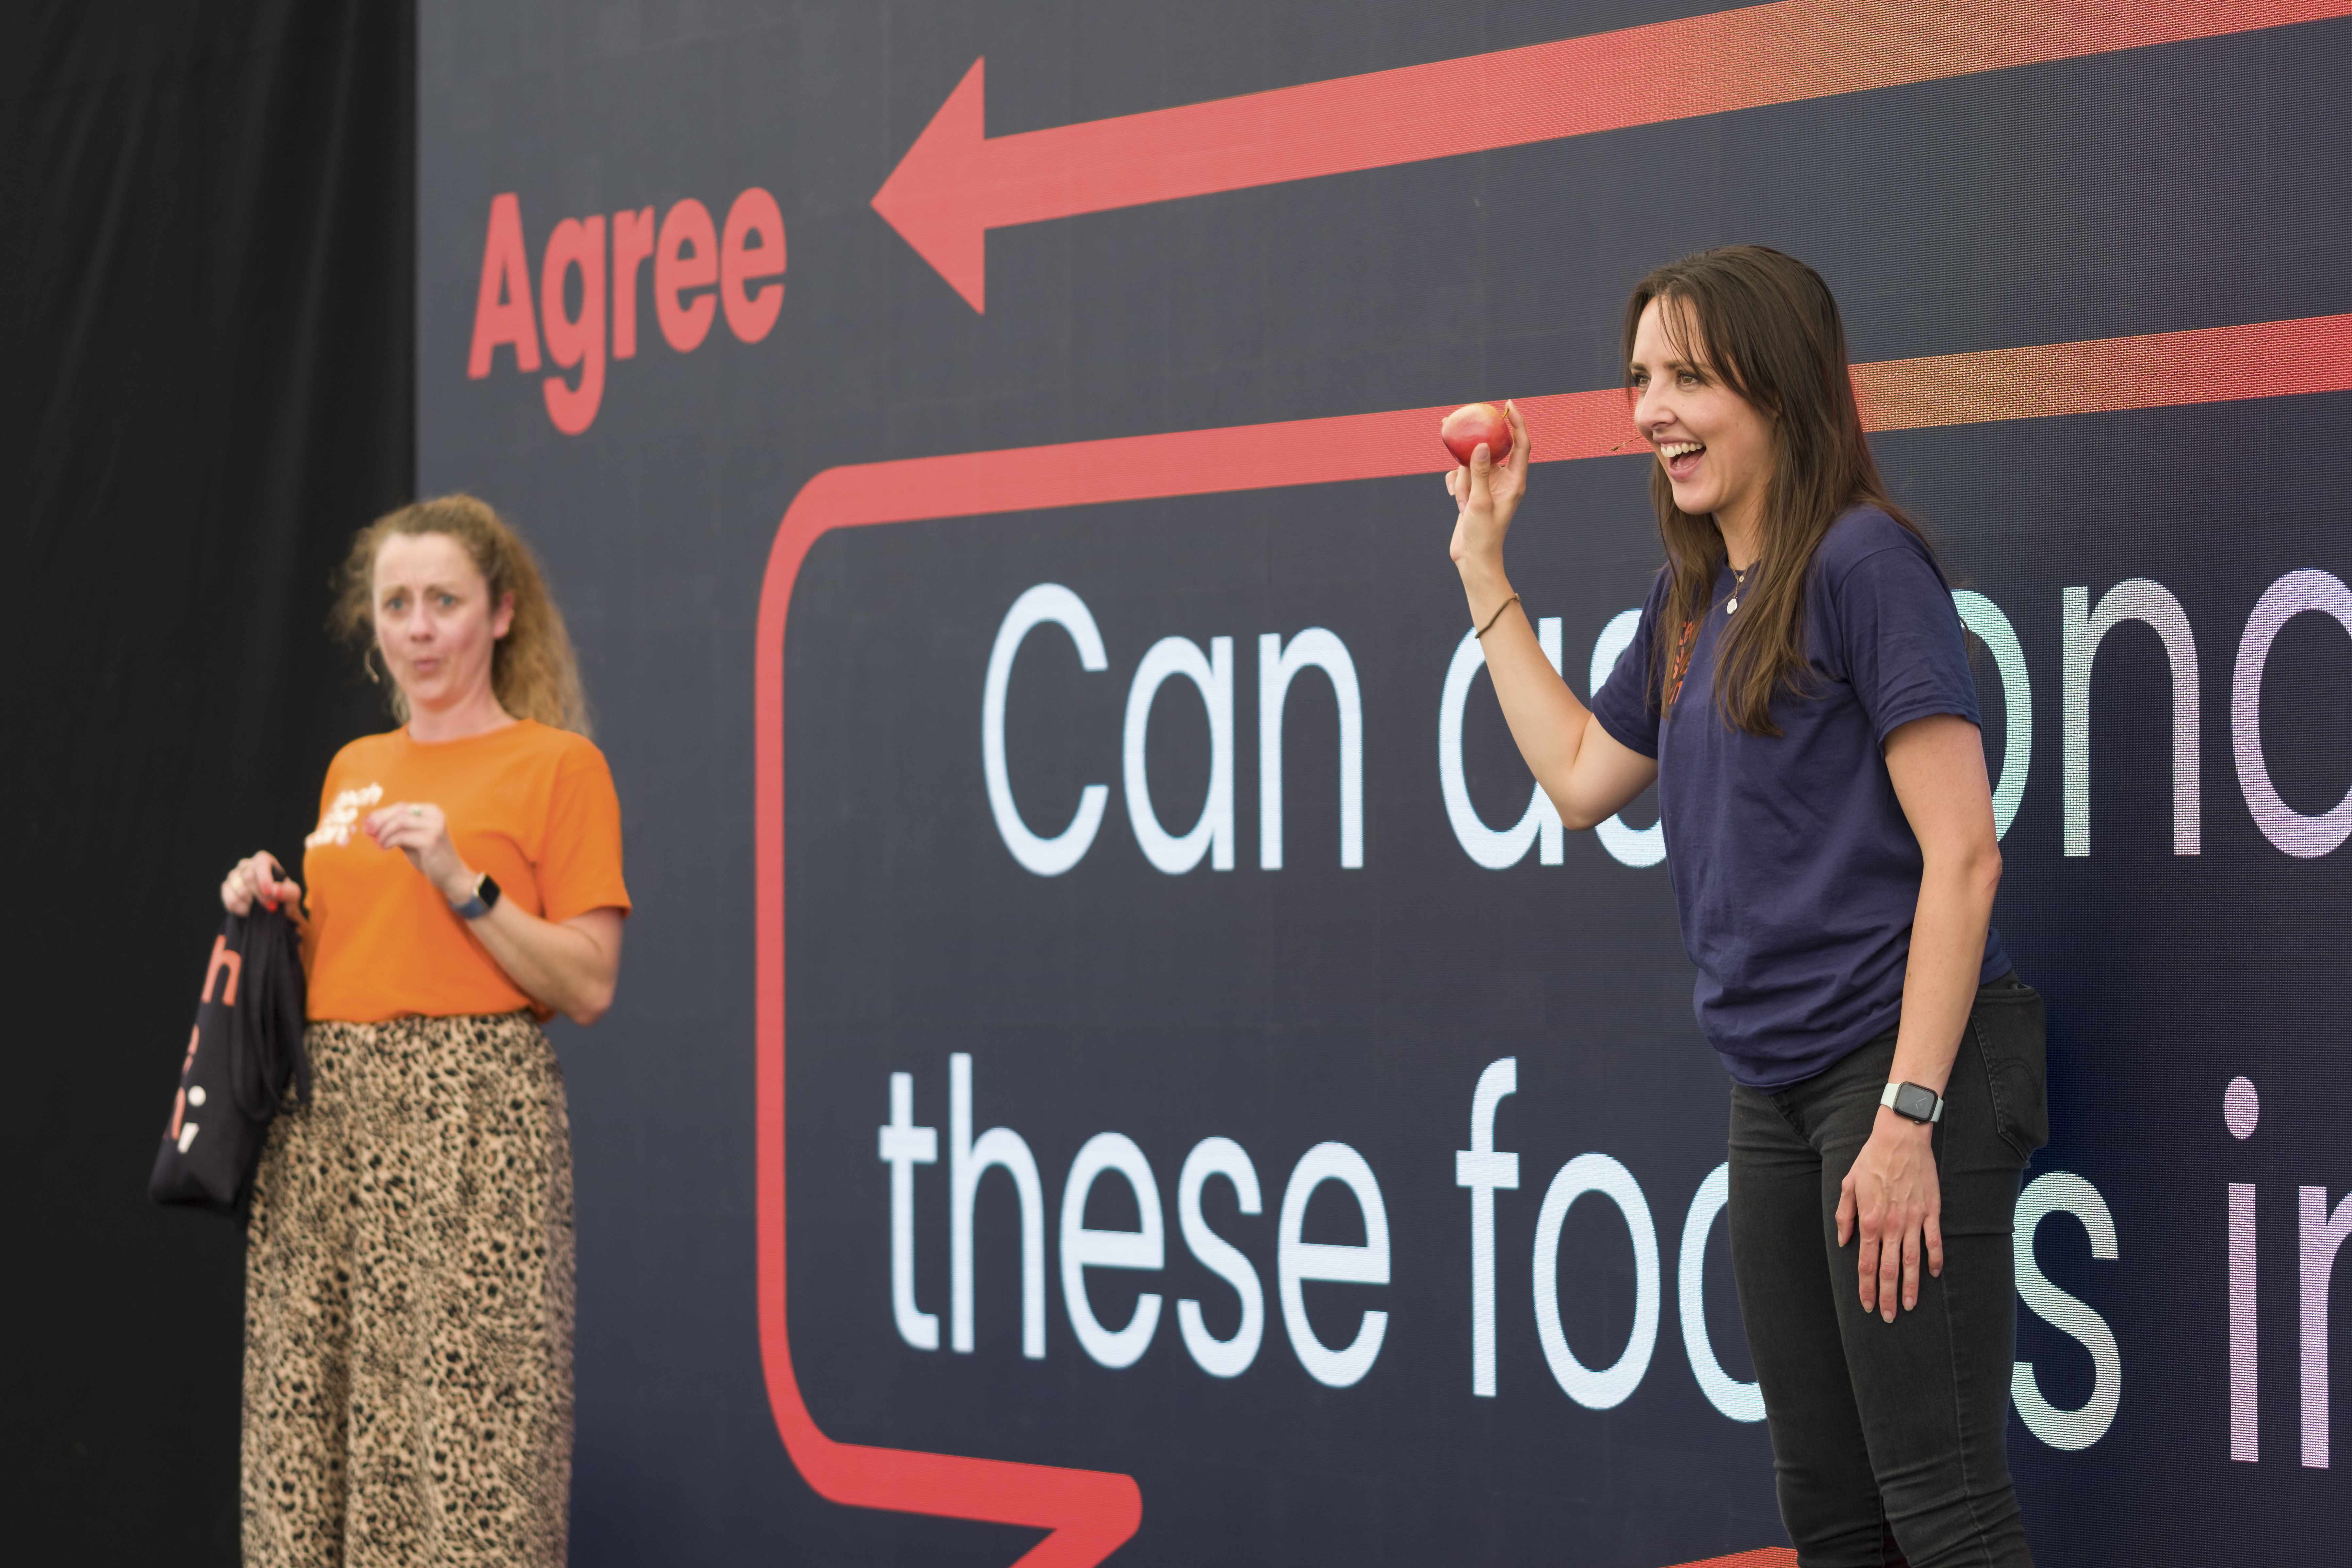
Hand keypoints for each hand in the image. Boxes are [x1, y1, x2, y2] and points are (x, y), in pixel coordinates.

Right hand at [221, 851, 301, 915]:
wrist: (274, 910)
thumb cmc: (285, 897)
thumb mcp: (293, 894)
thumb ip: (288, 891)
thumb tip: (275, 890)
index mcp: (263, 860)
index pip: (261, 864)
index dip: (264, 878)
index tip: (269, 892)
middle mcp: (246, 864)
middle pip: (248, 877)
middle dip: (261, 895)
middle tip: (272, 907)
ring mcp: (234, 876)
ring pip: (238, 890)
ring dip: (252, 904)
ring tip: (261, 908)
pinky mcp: (226, 889)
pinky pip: (230, 900)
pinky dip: (242, 909)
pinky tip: (250, 912)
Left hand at [363, 801, 471, 903]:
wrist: (452, 876)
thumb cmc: (430, 858)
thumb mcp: (412, 840)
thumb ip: (396, 830)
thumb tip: (370, 824)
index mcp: (432, 811)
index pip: (401, 807)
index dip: (381, 814)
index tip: (367, 823)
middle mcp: (435, 815)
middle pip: (399, 811)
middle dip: (380, 820)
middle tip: (368, 831)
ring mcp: (435, 827)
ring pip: (400, 821)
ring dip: (384, 832)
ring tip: (378, 843)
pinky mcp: (431, 840)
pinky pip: (402, 836)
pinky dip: (389, 841)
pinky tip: (385, 848)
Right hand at [1445, 398, 1531, 574]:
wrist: (1473, 559)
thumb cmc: (1483, 534)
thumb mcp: (1480, 502)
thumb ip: (1480, 472)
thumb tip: (1482, 444)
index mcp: (1515, 481)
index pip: (1521, 444)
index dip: (1517, 422)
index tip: (1508, 405)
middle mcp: (1504, 480)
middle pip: (1493, 448)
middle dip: (1477, 437)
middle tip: (1461, 417)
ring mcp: (1488, 485)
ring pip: (1472, 463)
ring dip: (1463, 476)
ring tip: (1463, 498)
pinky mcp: (1474, 492)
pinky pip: (1462, 477)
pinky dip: (1457, 485)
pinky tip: (1457, 500)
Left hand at [1837, 1108, 1943, 1322]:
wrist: (1901, 1137)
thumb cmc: (1871, 1160)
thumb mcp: (1849, 1185)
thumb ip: (1846, 1216)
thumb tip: (1844, 1242)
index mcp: (1870, 1220)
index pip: (1866, 1263)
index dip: (1866, 1287)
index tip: (1867, 1305)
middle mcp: (1892, 1225)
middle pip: (1889, 1269)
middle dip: (1888, 1296)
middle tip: (1889, 1317)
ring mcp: (1914, 1219)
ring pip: (1913, 1261)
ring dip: (1912, 1286)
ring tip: (1910, 1305)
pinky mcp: (1931, 1211)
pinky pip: (1934, 1241)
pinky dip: (1935, 1260)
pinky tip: (1934, 1275)